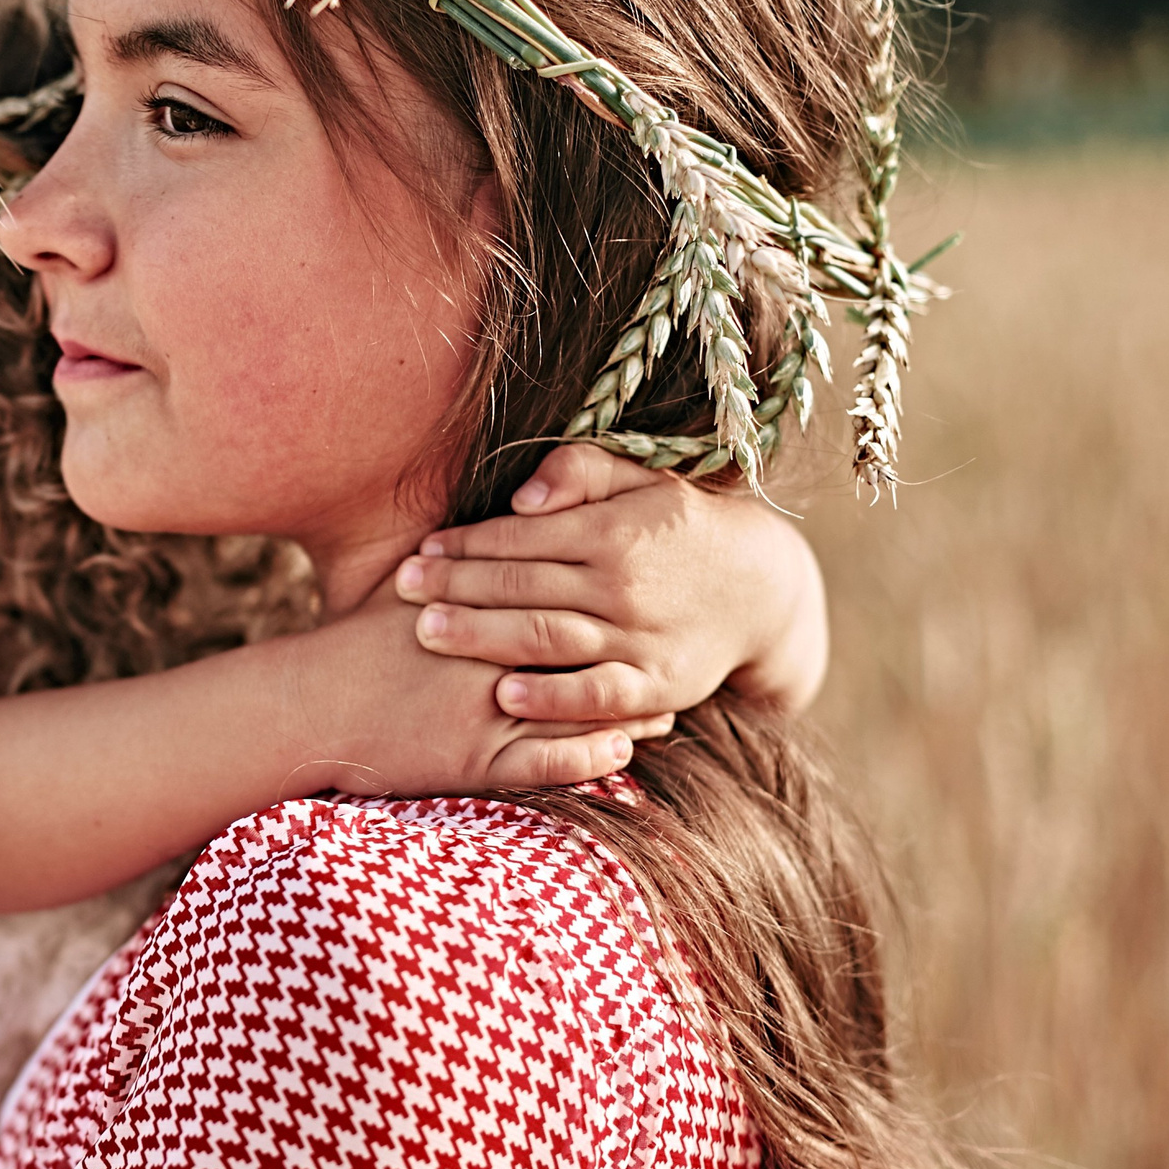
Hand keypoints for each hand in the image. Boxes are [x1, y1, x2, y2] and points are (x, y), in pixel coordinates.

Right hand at [285, 586, 673, 798]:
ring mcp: (484, 713)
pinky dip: (588, 758)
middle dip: (629, 654)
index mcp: (477, 610)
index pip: (559, 597)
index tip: (642, 599)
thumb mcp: (405, 587)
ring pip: (574, 710)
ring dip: (623, 711)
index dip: (606, 600)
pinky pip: (546, 764)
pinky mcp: (473, 762)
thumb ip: (455, 562)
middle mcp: (489, 657)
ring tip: (662, 712)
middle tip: (669, 654)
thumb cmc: (353, 645)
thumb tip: (489, 532)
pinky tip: (619, 752)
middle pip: (581, 649)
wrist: (308, 705)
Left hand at [392, 443, 829, 721]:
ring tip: (428, 632)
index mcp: (617, 529)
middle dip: (458, 586)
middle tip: (405, 590)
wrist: (763, 588)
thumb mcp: (644, 479)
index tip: (422, 550)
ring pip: (547, 637)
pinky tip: (503, 694)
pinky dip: (550, 697)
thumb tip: (518, 498)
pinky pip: (596, 695)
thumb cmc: (683, 528)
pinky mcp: (657, 686)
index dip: (467, 543)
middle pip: (524, 586)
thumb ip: (581, 471)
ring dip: (482, 636)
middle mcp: (626, 584)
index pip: (524, 537)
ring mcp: (642, 638)